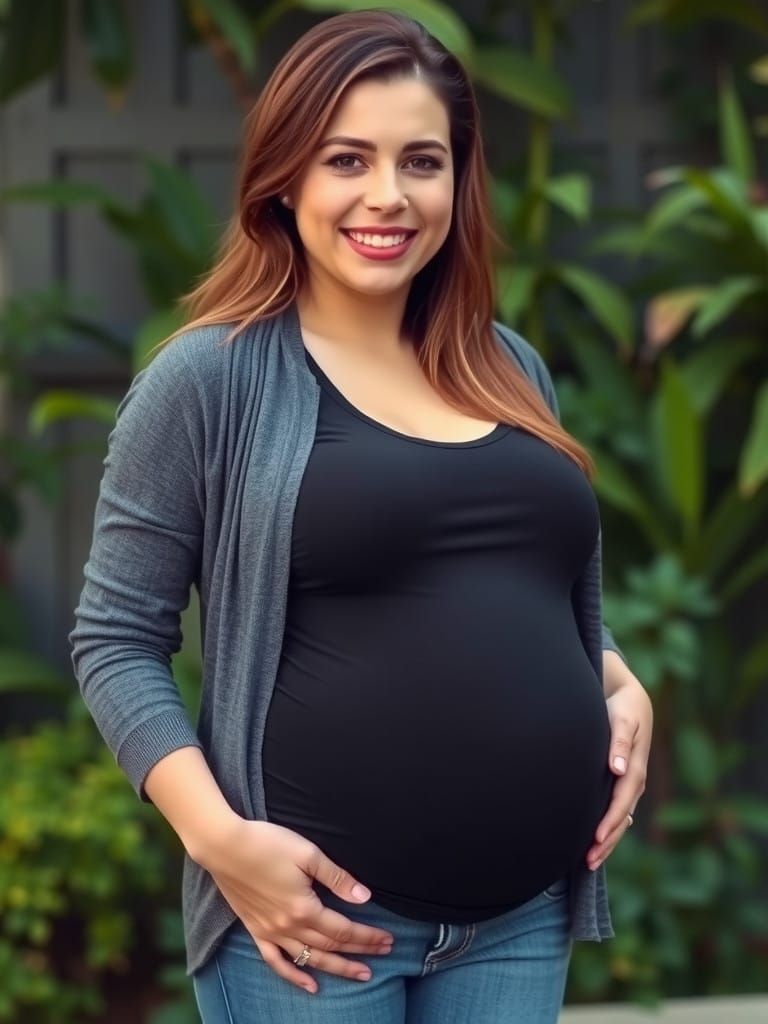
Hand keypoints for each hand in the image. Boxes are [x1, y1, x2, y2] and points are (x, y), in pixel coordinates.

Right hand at [196, 819, 394, 994]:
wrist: (224, 846)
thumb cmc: (267, 844)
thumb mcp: (308, 854)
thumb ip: (337, 878)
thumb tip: (364, 897)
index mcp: (304, 908)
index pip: (344, 929)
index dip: (367, 936)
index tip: (388, 940)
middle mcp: (289, 926)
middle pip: (331, 945)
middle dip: (360, 951)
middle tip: (384, 955)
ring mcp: (270, 932)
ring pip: (309, 958)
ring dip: (336, 968)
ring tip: (360, 974)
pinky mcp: (255, 930)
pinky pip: (276, 961)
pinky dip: (294, 975)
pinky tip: (310, 985)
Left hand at [587, 667, 652, 870]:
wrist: (632, 700)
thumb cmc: (624, 708)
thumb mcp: (623, 719)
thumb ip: (619, 742)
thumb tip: (617, 769)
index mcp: (634, 768)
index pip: (622, 802)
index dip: (609, 822)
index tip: (596, 839)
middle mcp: (634, 780)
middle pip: (622, 818)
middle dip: (608, 841)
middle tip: (588, 861)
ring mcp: (629, 783)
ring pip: (620, 818)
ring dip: (608, 839)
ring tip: (589, 860)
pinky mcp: (622, 782)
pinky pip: (616, 810)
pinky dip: (608, 827)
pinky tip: (597, 840)